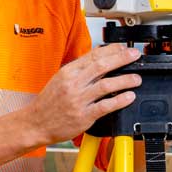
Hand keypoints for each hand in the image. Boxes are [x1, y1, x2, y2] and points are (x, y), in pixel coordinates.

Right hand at [19, 44, 143, 145]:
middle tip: (134, 56)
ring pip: (106, 85)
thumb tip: (98, 58)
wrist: (35, 124)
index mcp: (67, 72)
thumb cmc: (48, 103)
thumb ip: (79, 70)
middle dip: (121, 59)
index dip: (111, 50)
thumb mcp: (59, 80)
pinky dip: (120, 100)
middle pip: (101, 66)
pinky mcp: (83, 115)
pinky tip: (129, 97)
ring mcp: (78, 100)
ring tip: (136, 78)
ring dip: (125, 80)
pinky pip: (105, 106)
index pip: (92, 56)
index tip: (123, 48)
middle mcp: (72, 84)